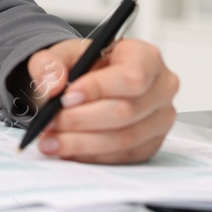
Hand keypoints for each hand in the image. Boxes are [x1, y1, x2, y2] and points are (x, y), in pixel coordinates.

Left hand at [21, 38, 178, 163]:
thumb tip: (53, 85)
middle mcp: (161, 88)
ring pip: (124, 138)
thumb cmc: (82, 66)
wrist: (88, 84)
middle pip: (126, 111)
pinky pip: (123, 156)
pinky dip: (91, 155)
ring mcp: (160, 119)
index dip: (98, 89)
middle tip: (50, 122)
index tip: (66, 98)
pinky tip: (67, 149)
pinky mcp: (151, 143)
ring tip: (50, 141)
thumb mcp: (60, 55)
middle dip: (82, 119)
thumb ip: (50, 64)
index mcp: (145, 56)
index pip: (132, 76)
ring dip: (82, 143)